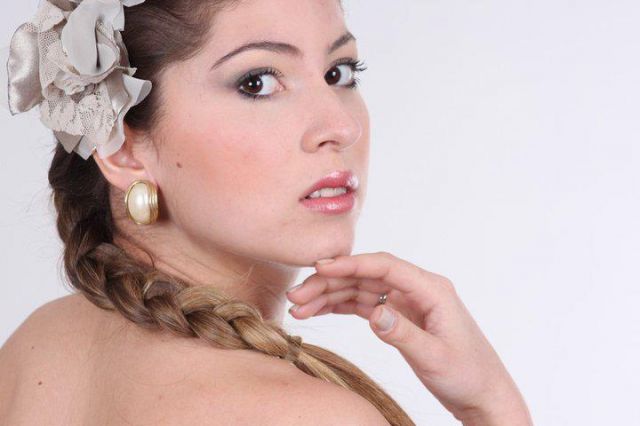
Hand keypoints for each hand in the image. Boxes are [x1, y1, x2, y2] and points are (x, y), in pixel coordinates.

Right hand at [286, 252, 532, 423]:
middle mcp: (417, 290)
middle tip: (297, 297)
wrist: (483, 394)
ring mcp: (407, 302)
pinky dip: (341, 307)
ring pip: (361, 289)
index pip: (385, 266)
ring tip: (299, 307)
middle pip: (366, 276)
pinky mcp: (400, 316)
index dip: (350, 264)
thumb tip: (373, 314)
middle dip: (330, 283)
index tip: (319, 268)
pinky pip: (365, 305)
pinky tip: (319, 311)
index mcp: (431, 289)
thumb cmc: (468, 375)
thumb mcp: (435, 358)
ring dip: (330, 295)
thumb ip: (403, 334)